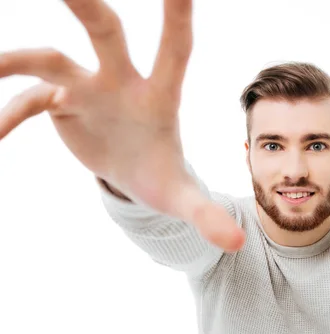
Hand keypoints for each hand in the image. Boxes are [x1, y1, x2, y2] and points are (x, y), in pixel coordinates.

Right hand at [0, 0, 244, 252]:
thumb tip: (238, 244)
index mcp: (161, 97)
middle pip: (106, 31)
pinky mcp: (61, 104)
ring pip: (51, 59)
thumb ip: (207, 216)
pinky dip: (9, 114)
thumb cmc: (163, 177)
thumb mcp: (183, 199)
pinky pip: (28, 101)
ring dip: (16, 60)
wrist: (134, 176)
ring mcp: (89, 88)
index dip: (176, 15)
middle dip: (85, 4)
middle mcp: (123, 81)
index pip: (176, 48)